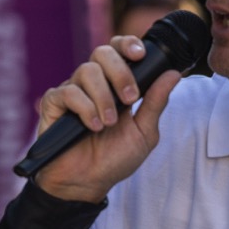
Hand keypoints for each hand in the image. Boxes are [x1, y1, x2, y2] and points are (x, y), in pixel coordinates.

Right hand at [33, 35, 182, 202]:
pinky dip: (84, 108)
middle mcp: (94, 84)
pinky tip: (92, 126)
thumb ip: (156, 103)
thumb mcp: (144, 133)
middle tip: (129, 98)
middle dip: (120, 72)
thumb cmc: (114, 159)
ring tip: (109, 123)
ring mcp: (72, 92)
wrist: (87, 184)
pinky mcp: (54, 105)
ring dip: (103, 97)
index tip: (140, 55)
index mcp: (115, 85)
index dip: (127, 44)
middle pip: (102, 52)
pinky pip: (67, 92)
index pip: (118, 49)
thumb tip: (173, 74)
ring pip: (86, 71)